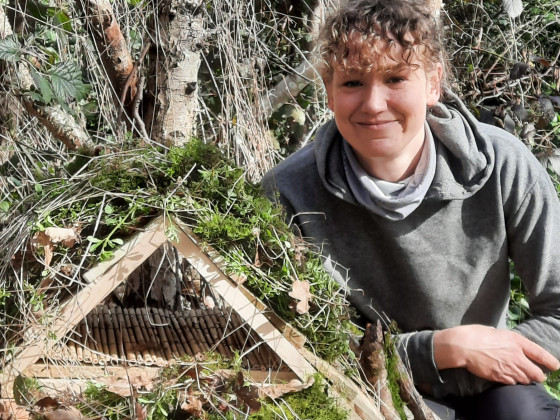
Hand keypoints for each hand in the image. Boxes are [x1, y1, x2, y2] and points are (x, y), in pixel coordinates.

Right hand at [433, 325, 559, 384]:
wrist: (462, 346)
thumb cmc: (475, 334)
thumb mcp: (494, 331)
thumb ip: (505, 340)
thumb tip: (507, 344)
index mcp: (516, 341)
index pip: (539, 353)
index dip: (549, 361)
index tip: (555, 366)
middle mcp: (516, 356)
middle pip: (536, 373)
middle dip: (538, 375)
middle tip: (535, 374)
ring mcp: (509, 368)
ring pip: (525, 380)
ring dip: (524, 378)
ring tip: (519, 374)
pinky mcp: (499, 377)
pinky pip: (512, 383)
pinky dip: (512, 381)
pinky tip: (507, 376)